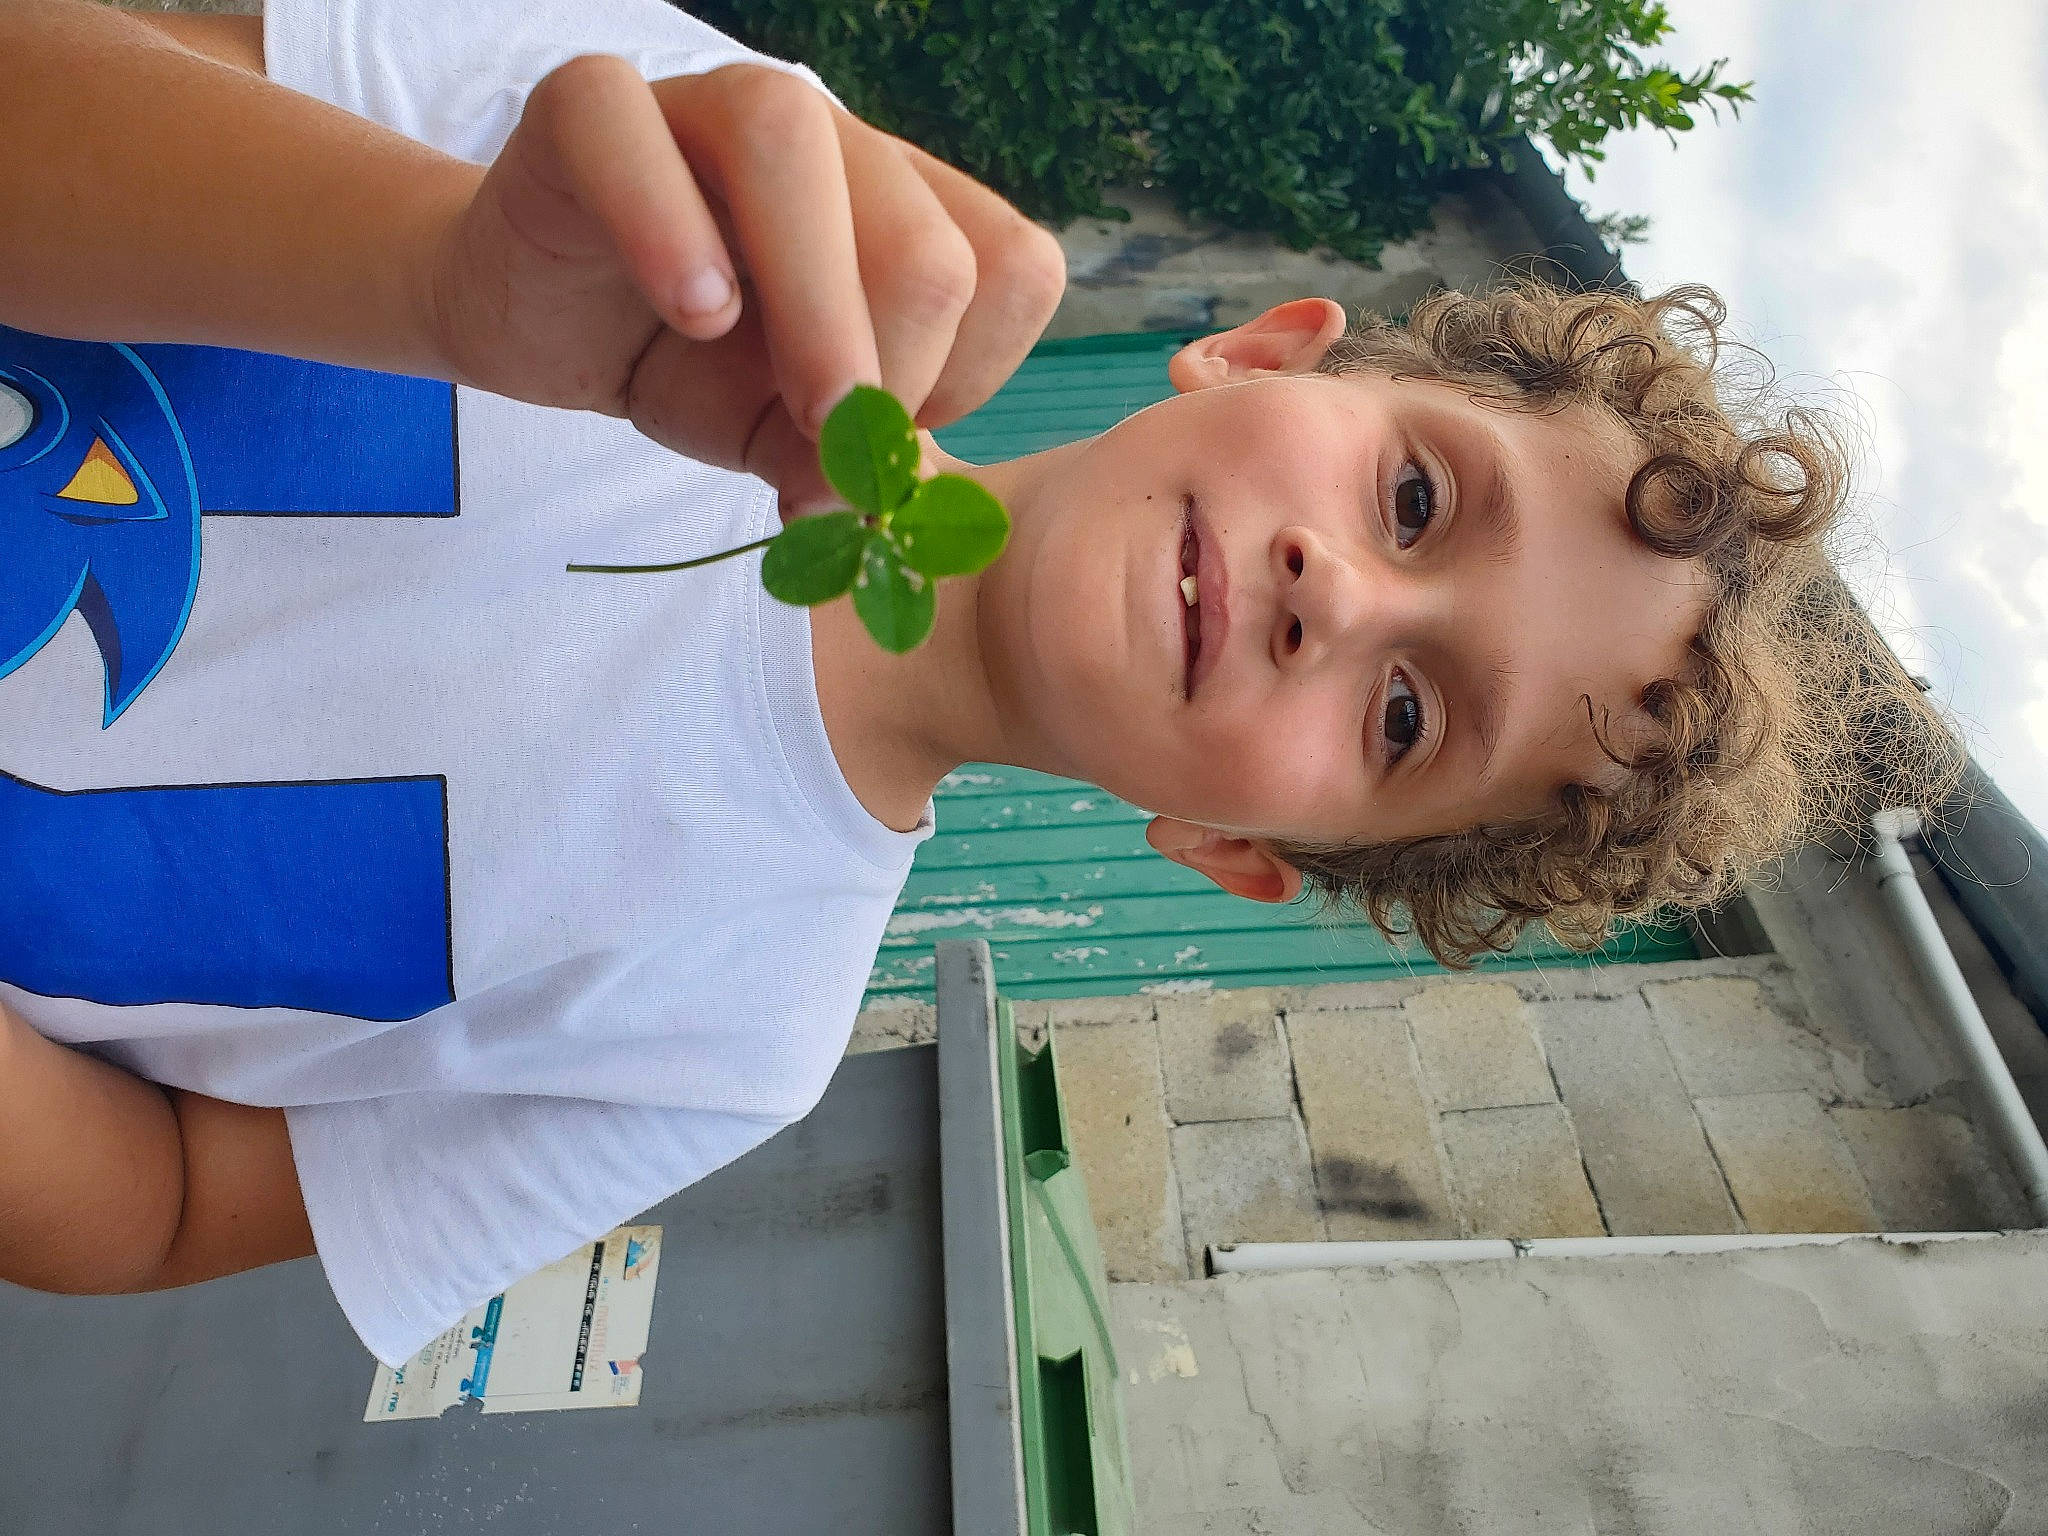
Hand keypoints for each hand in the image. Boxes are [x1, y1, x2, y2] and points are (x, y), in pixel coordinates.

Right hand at [426, 54, 1067, 517]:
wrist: (545, 326)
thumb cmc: (686, 366)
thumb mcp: (784, 437)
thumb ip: (845, 465)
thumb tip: (883, 515)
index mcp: (900, 203)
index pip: (1011, 269)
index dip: (968, 378)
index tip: (887, 436)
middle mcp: (826, 140)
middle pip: (924, 241)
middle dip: (894, 373)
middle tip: (827, 440)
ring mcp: (706, 105)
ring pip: (793, 146)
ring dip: (815, 308)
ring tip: (789, 402)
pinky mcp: (587, 110)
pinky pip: (629, 134)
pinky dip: (666, 230)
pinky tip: (692, 317)